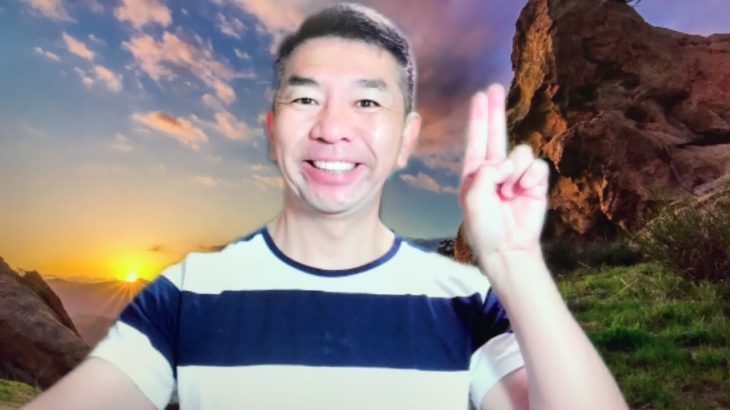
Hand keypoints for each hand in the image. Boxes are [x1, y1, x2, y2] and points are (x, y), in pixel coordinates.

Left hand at [459, 84, 549, 261]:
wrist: (509, 248)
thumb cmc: (485, 226)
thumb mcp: (474, 198)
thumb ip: (485, 173)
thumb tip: (506, 162)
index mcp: (475, 172)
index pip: (476, 139)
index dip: (478, 117)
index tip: (479, 96)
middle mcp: (494, 169)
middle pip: (497, 133)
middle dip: (496, 110)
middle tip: (495, 87)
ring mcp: (516, 175)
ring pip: (520, 151)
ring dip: (514, 170)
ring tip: (508, 192)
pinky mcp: (535, 182)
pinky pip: (536, 165)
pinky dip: (529, 177)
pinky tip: (523, 191)